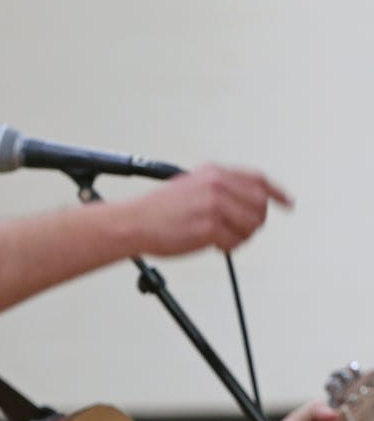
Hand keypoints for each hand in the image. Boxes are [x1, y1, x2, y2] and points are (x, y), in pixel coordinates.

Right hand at [126, 164, 290, 255]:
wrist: (133, 222)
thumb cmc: (156, 209)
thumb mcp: (190, 185)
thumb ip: (219, 188)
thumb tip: (248, 202)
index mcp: (213, 173)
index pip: (257, 179)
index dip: (276, 192)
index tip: (287, 203)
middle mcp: (216, 185)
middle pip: (259, 205)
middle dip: (254, 221)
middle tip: (239, 231)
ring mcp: (214, 206)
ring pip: (251, 225)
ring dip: (241, 237)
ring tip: (223, 239)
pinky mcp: (209, 227)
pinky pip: (236, 241)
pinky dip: (229, 247)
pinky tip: (215, 246)